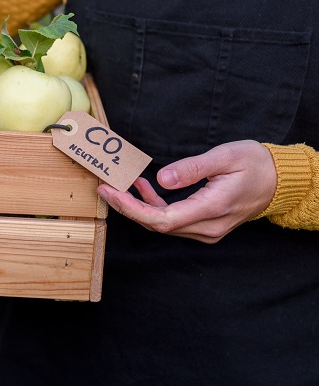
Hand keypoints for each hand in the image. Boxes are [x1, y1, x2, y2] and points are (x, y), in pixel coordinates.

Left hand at [97, 140, 276, 242]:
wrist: (280, 181)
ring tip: (119, 184)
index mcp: (212, 209)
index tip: (110, 192)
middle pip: (157, 225)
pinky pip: (173, 219)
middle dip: (127, 207)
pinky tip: (144, 186)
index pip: (161, 219)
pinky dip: (154, 204)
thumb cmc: (255, 164)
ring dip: (139, 206)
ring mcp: (207, 229)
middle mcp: (207, 227)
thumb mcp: (225, 157)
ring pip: (163, 224)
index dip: (131, 208)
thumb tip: (162, 178)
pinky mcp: (205, 224)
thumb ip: (193, 168)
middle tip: (104, 187)